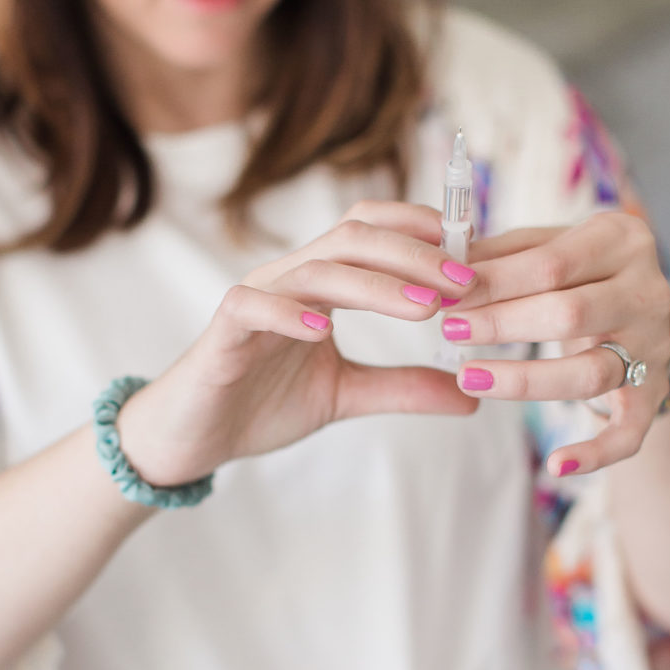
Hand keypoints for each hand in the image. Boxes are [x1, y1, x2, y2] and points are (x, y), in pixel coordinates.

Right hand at [118, 201, 478, 485]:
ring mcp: (255, 301)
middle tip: (465, 282)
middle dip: (415, 254)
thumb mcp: (347, 395)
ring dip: (376, 283)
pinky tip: (324, 330)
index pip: (372, 232)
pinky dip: (288, 313)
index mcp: (319, 284)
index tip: (475, 256)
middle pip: (354, 237)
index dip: (422, 234)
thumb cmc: (262, 404)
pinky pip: (252, 307)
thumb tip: (472, 396)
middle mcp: (289, 279)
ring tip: (424, 305)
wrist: (194, 437)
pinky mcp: (222, 333)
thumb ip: (404, 388)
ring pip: (316, 268)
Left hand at [438, 212, 669, 475]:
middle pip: (569, 314)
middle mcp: (646, 294)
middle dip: (502, 325)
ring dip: (524, 381)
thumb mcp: (550, 248)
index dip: (494, 282)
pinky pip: (630, 432)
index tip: (447, 294)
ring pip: (590, 372)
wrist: (644, 314)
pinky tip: (556, 464)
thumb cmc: (580, 275)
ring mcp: (653, 348)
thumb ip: (503, 255)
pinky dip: (597, 452)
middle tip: (450, 330)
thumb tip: (445, 262)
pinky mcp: (652, 395)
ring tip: (468, 378)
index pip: (551, 262)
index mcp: (621, 242)